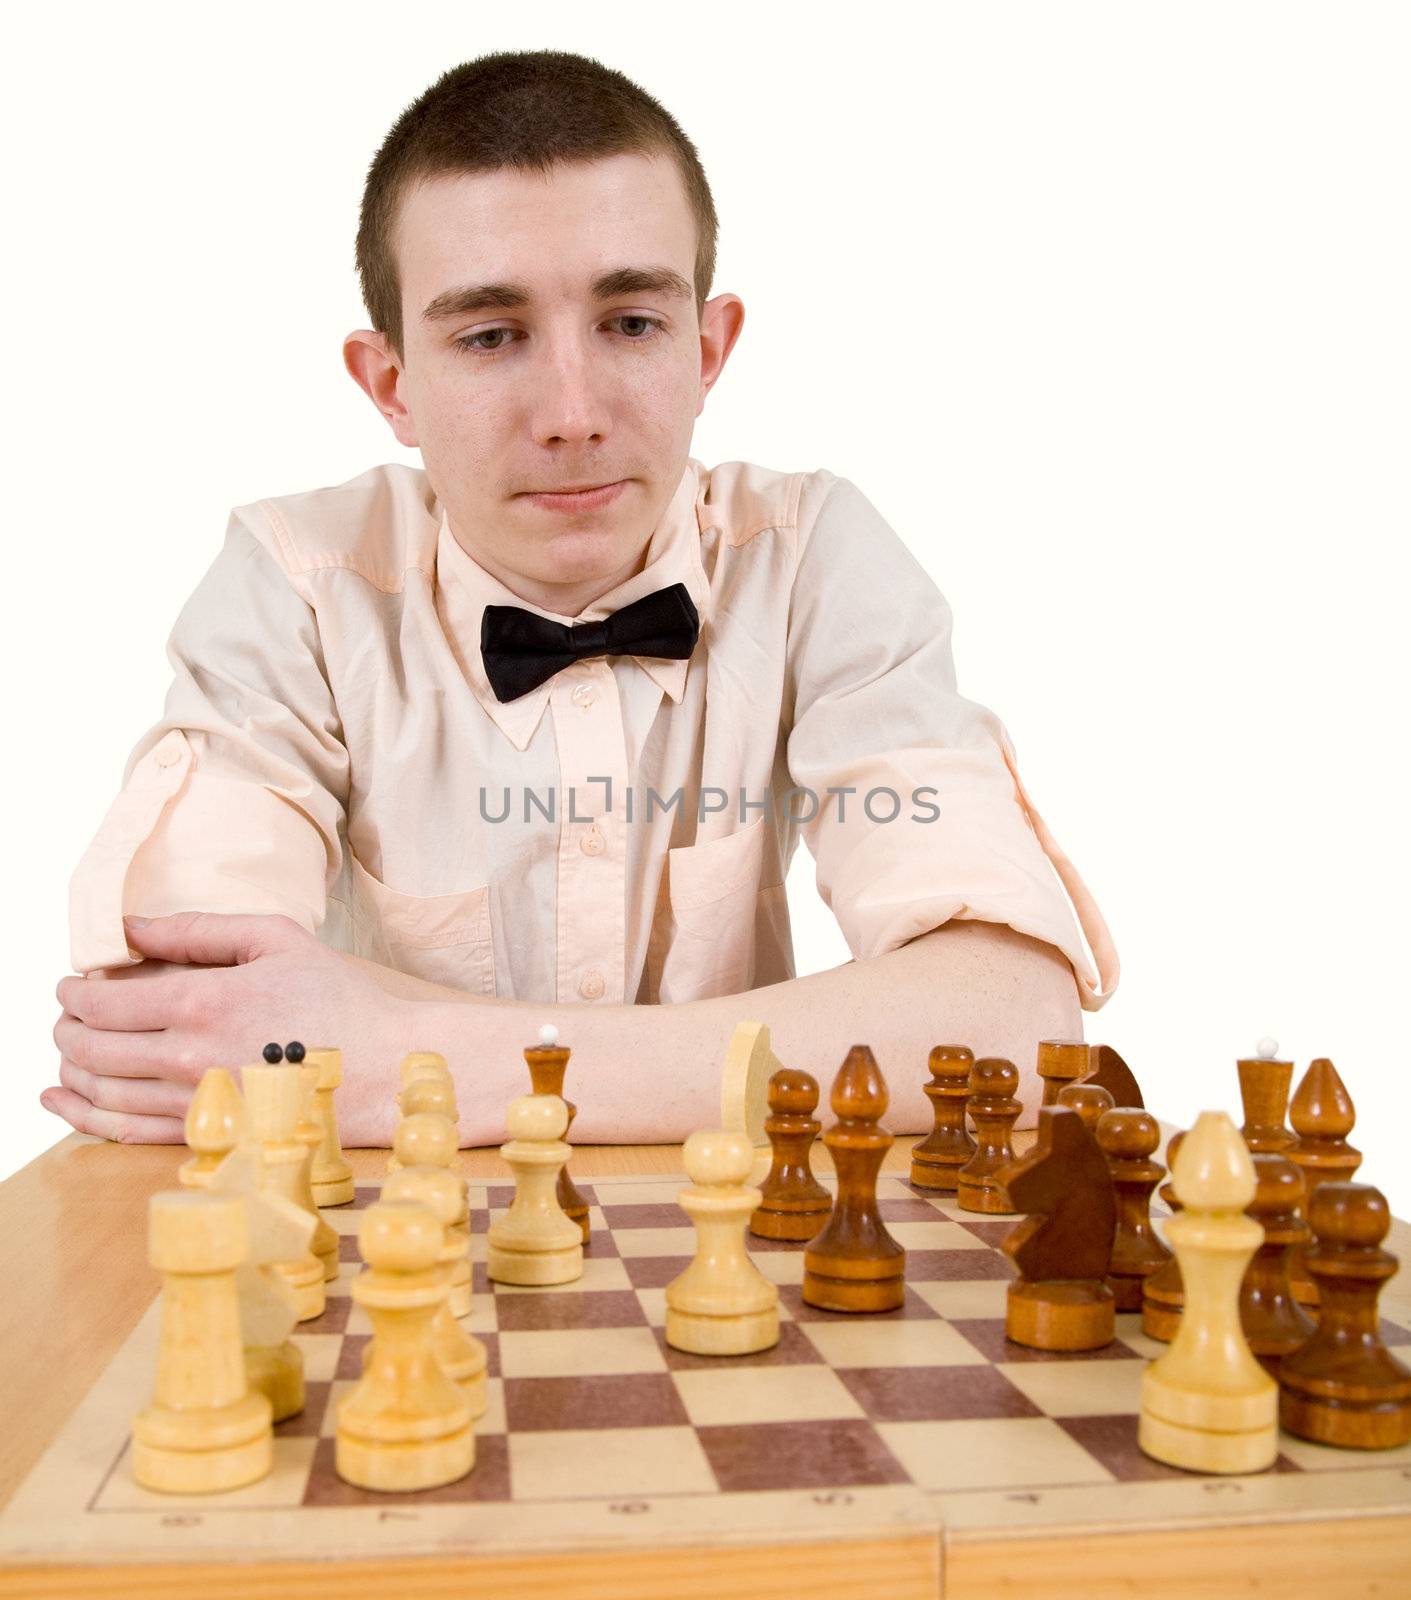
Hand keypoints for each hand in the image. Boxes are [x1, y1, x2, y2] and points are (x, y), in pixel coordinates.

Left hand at [47, 912, 413, 1144]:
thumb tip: (132, 927)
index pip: (103, 1002)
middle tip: (69, 1014)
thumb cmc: (339, 1000)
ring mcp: (195, 1104)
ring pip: (100, 1092)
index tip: (73, 984)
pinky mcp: (206, 1137)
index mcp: (203, 1001)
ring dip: (69, 1068)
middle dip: (66, 1028)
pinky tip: (63, 1102)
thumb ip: (199, 930)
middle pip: (90, 1048)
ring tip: (69, 1050)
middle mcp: (188, 1057)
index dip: (74, 992)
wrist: (386, 1068)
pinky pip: (124, 1131)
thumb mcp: (277, 941)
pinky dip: (83, 1116)